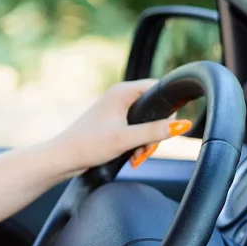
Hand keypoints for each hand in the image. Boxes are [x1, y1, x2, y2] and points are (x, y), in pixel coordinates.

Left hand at [52, 79, 192, 173]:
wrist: (64, 157)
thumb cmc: (89, 145)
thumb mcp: (126, 139)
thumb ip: (155, 132)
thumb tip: (182, 125)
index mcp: (122, 92)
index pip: (158, 88)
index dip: (167, 109)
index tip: (165, 129)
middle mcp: (119, 96)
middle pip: (154, 108)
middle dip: (156, 131)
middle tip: (148, 149)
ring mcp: (116, 108)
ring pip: (146, 120)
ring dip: (147, 140)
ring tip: (138, 155)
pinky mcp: (113, 121)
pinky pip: (136, 128)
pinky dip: (138, 142)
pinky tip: (133, 155)